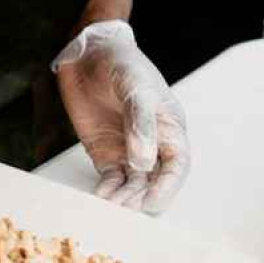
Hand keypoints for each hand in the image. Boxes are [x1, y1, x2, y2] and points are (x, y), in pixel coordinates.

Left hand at [53, 21, 189, 213]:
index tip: (151, 201)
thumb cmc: (120, 62)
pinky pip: (111, 180)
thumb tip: (144, 162)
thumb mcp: (134, 85)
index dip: (168, 186)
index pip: (177, 163)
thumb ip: (140, 121)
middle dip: (144, 198)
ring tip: (110, 207)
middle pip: (156, 181)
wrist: (86, 52)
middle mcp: (152, 142)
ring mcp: (129, 150)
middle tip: (126, 209)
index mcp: (169, 125)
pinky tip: (100, 197)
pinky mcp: (106, 153)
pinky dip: (108, 192)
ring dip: (125, 199)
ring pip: (134, 186)